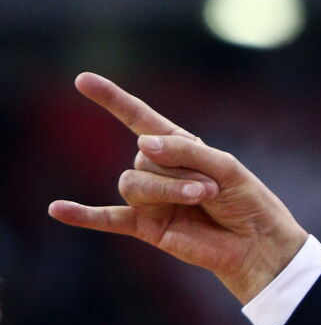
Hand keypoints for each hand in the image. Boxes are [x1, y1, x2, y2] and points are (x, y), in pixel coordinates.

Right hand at [48, 73, 308, 304]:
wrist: (257, 244)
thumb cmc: (247, 202)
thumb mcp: (225, 167)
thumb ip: (185, 152)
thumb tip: (140, 144)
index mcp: (178, 148)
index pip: (140, 118)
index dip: (113, 99)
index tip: (83, 80)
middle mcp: (160, 171)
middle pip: (144, 157)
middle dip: (179, 171)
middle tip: (212, 187)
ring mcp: (151, 200)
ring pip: (134, 184)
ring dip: (168, 189)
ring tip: (202, 197)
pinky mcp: (147, 228)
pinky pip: (109, 219)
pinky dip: (84, 215)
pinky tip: (58, 210)